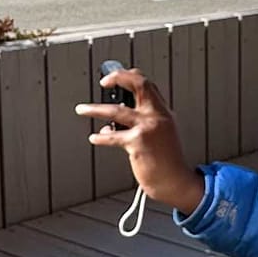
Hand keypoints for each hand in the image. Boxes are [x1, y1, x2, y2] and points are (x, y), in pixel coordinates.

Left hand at [77, 68, 203, 215]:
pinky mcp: (138, 144)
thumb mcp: (161, 134)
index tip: (115, 77)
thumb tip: (115, 117)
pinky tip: (94, 137)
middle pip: (138, 85)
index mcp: (163, 112)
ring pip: (116, 110)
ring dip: (95, 109)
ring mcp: (148, 129)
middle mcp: (157, 116)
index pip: (147, 84)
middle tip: (104, 82)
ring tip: (82, 109)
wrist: (175, 181)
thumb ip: (142, 121)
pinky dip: (101, 137)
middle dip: (118, 78)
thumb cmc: (167, 161)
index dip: (129, 76)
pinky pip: (113, 136)